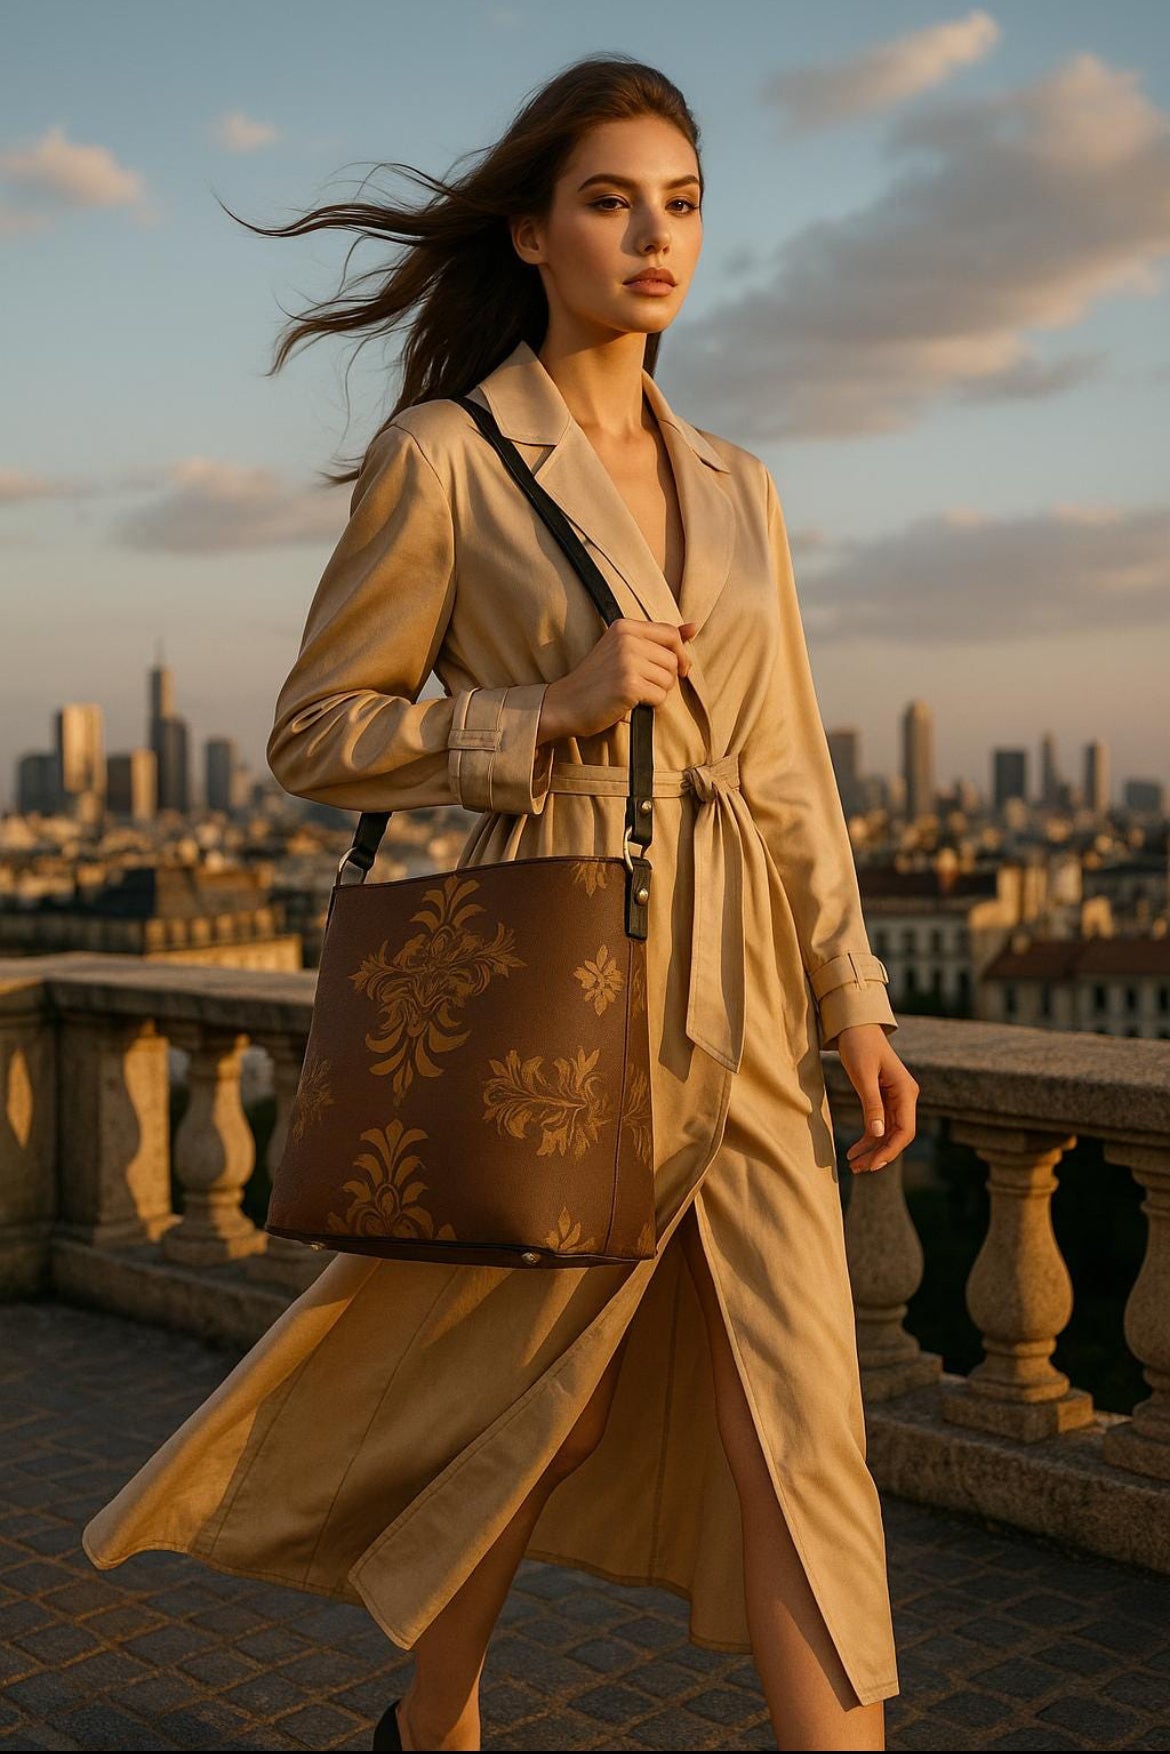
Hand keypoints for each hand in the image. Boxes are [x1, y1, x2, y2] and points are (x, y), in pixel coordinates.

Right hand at [538, 618, 696, 743]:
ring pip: (669, 679)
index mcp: (625, 626)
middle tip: (644, 687)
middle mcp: (627, 639)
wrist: (564, 704)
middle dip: (666, 678)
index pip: (670, 634)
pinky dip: (650, 705)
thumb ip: (658, 638)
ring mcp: (627, 661)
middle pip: (673, 659)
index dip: (681, 654)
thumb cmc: (596, 681)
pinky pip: (659, 697)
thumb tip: (695, 626)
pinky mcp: (629, 685)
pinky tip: (630, 704)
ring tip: (634, 694)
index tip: (678, 669)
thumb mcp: (624, 651)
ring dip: (657, 692)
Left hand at [837, 1024, 917, 1173]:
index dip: (891, 1150)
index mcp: (906, 1091)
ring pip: (888, 1133)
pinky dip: (868, 1138)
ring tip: (853, 1165)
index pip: (905, 1130)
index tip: (873, 1164)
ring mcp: (895, 1099)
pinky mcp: (883, 1099)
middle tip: (858, 1169)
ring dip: (872, 1150)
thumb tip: (876, 1135)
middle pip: (897, 1135)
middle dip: (880, 1154)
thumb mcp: (863, 1076)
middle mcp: (905, 1097)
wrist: (856, 1027)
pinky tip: (854, 1151)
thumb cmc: (860, 1046)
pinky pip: (879, 1125)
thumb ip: (871, 1105)